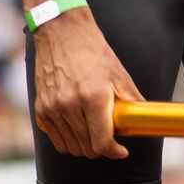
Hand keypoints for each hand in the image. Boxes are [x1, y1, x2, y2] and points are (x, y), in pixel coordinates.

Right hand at [32, 11, 144, 158]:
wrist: (60, 31)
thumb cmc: (91, 50)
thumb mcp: (118, 73)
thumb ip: (131, 101)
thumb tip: (142, 120)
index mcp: (93, 97)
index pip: (101, 143)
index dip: (114, 152)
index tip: (121, 151)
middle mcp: (69, 105)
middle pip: (86, 149)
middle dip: (101, 148)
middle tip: (109, 137)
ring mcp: (52, 108)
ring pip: (70, 147)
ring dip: (84, 145)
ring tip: (93, 131)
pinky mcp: (40, 108)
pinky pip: (55, 138)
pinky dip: (67, 139)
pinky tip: (77, 127)